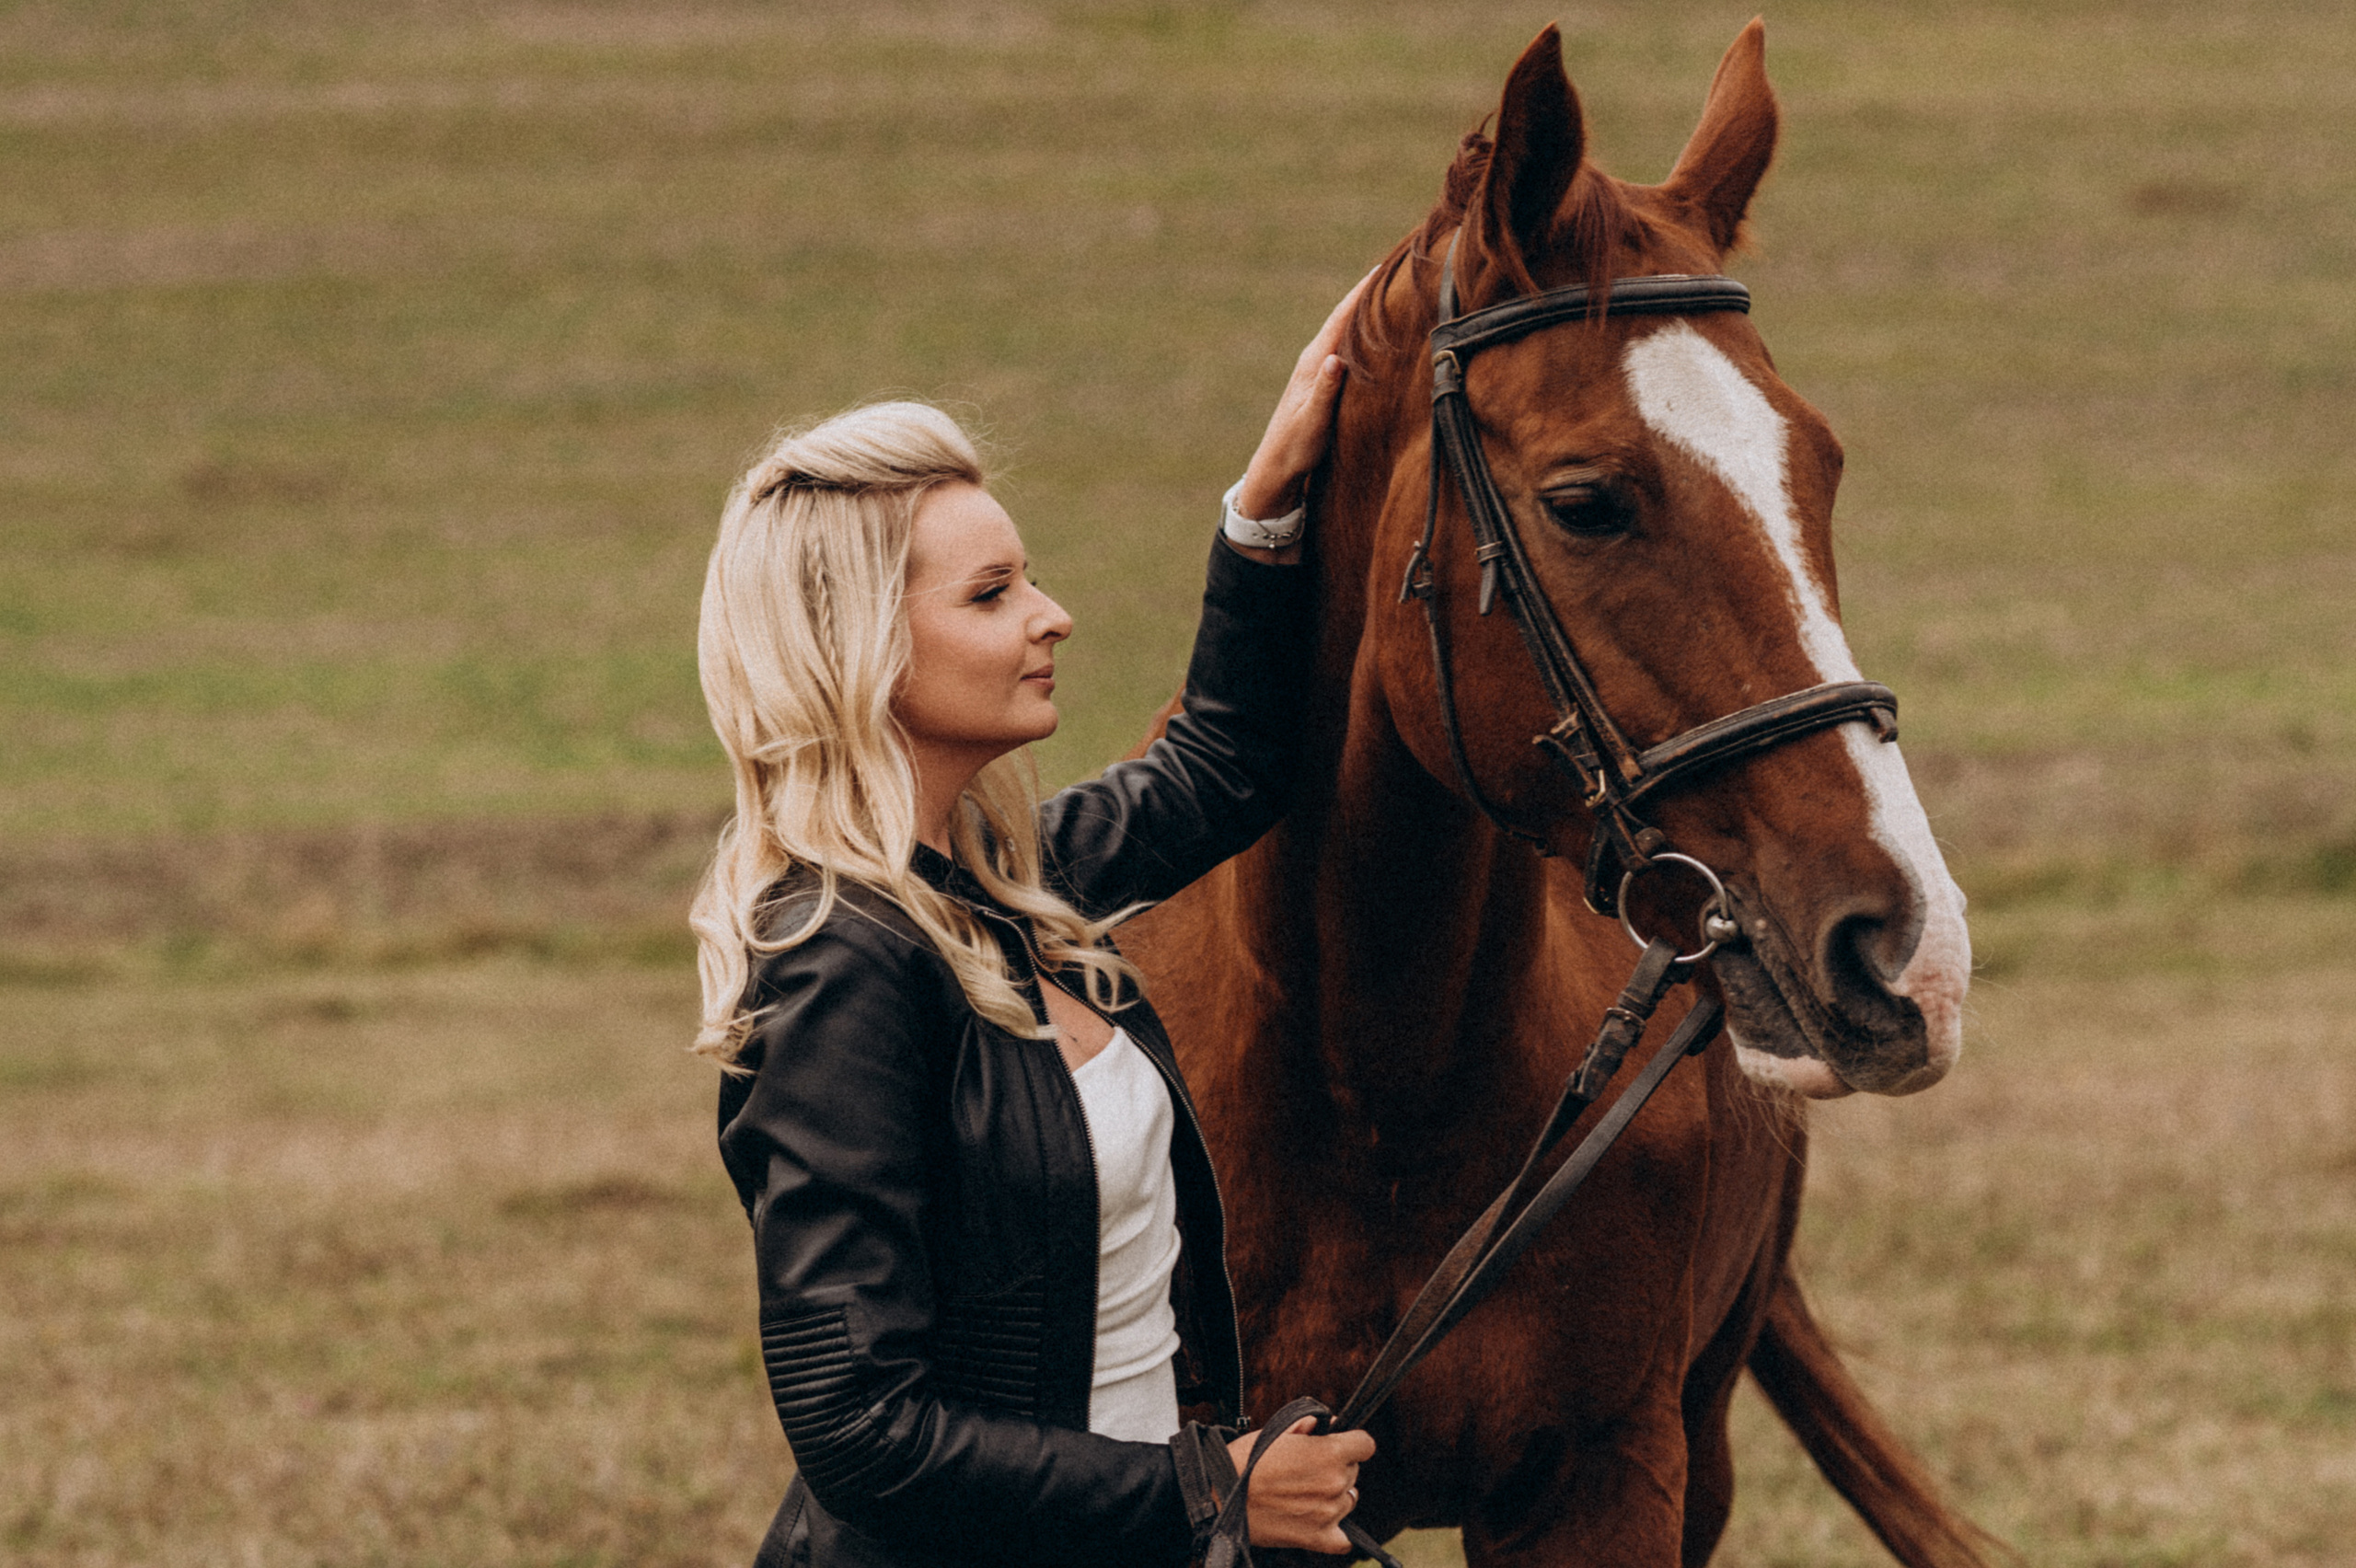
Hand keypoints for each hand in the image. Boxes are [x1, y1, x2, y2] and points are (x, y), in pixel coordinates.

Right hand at [1227, 1414, 1376, 1553]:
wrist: (1220, 1495)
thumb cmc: (1244, 1460)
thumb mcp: (1276, 1432)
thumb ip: (1307, 1428)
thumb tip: (1325, 1423)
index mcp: (1330, 1453)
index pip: (1365, 1444)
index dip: (1352, 1442)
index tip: (1340, 1444)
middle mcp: (1335, 1483)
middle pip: (1353, 1472)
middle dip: (1337, 1467)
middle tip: (1307, 1469)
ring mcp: (1329, 1512)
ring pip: (1349, 1500)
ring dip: (1335, 1495)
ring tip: (1305, 1493)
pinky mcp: (1317, 1538)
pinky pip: (1343, 1539)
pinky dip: (1336, 1532)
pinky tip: (1321, 1521)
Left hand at [1233, 270, 1376, 550]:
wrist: (1275, 469)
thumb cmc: (1294, 448)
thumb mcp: (1312, 421)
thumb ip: (1325, 391)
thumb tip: (1335, 359)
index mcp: (1314, 362)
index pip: (1343, 317)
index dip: (1364, 291)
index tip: (1387, 266)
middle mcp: (1316, 358)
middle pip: (1346, 315)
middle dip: (1369, 291)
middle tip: (1397, 265)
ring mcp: (1318, 368)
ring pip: (1346, 329)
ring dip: (1366, 309)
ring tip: (1390, 287)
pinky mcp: (1322, 380)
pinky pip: (1346, 345)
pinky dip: (1361, 331)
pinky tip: (1373, 329)